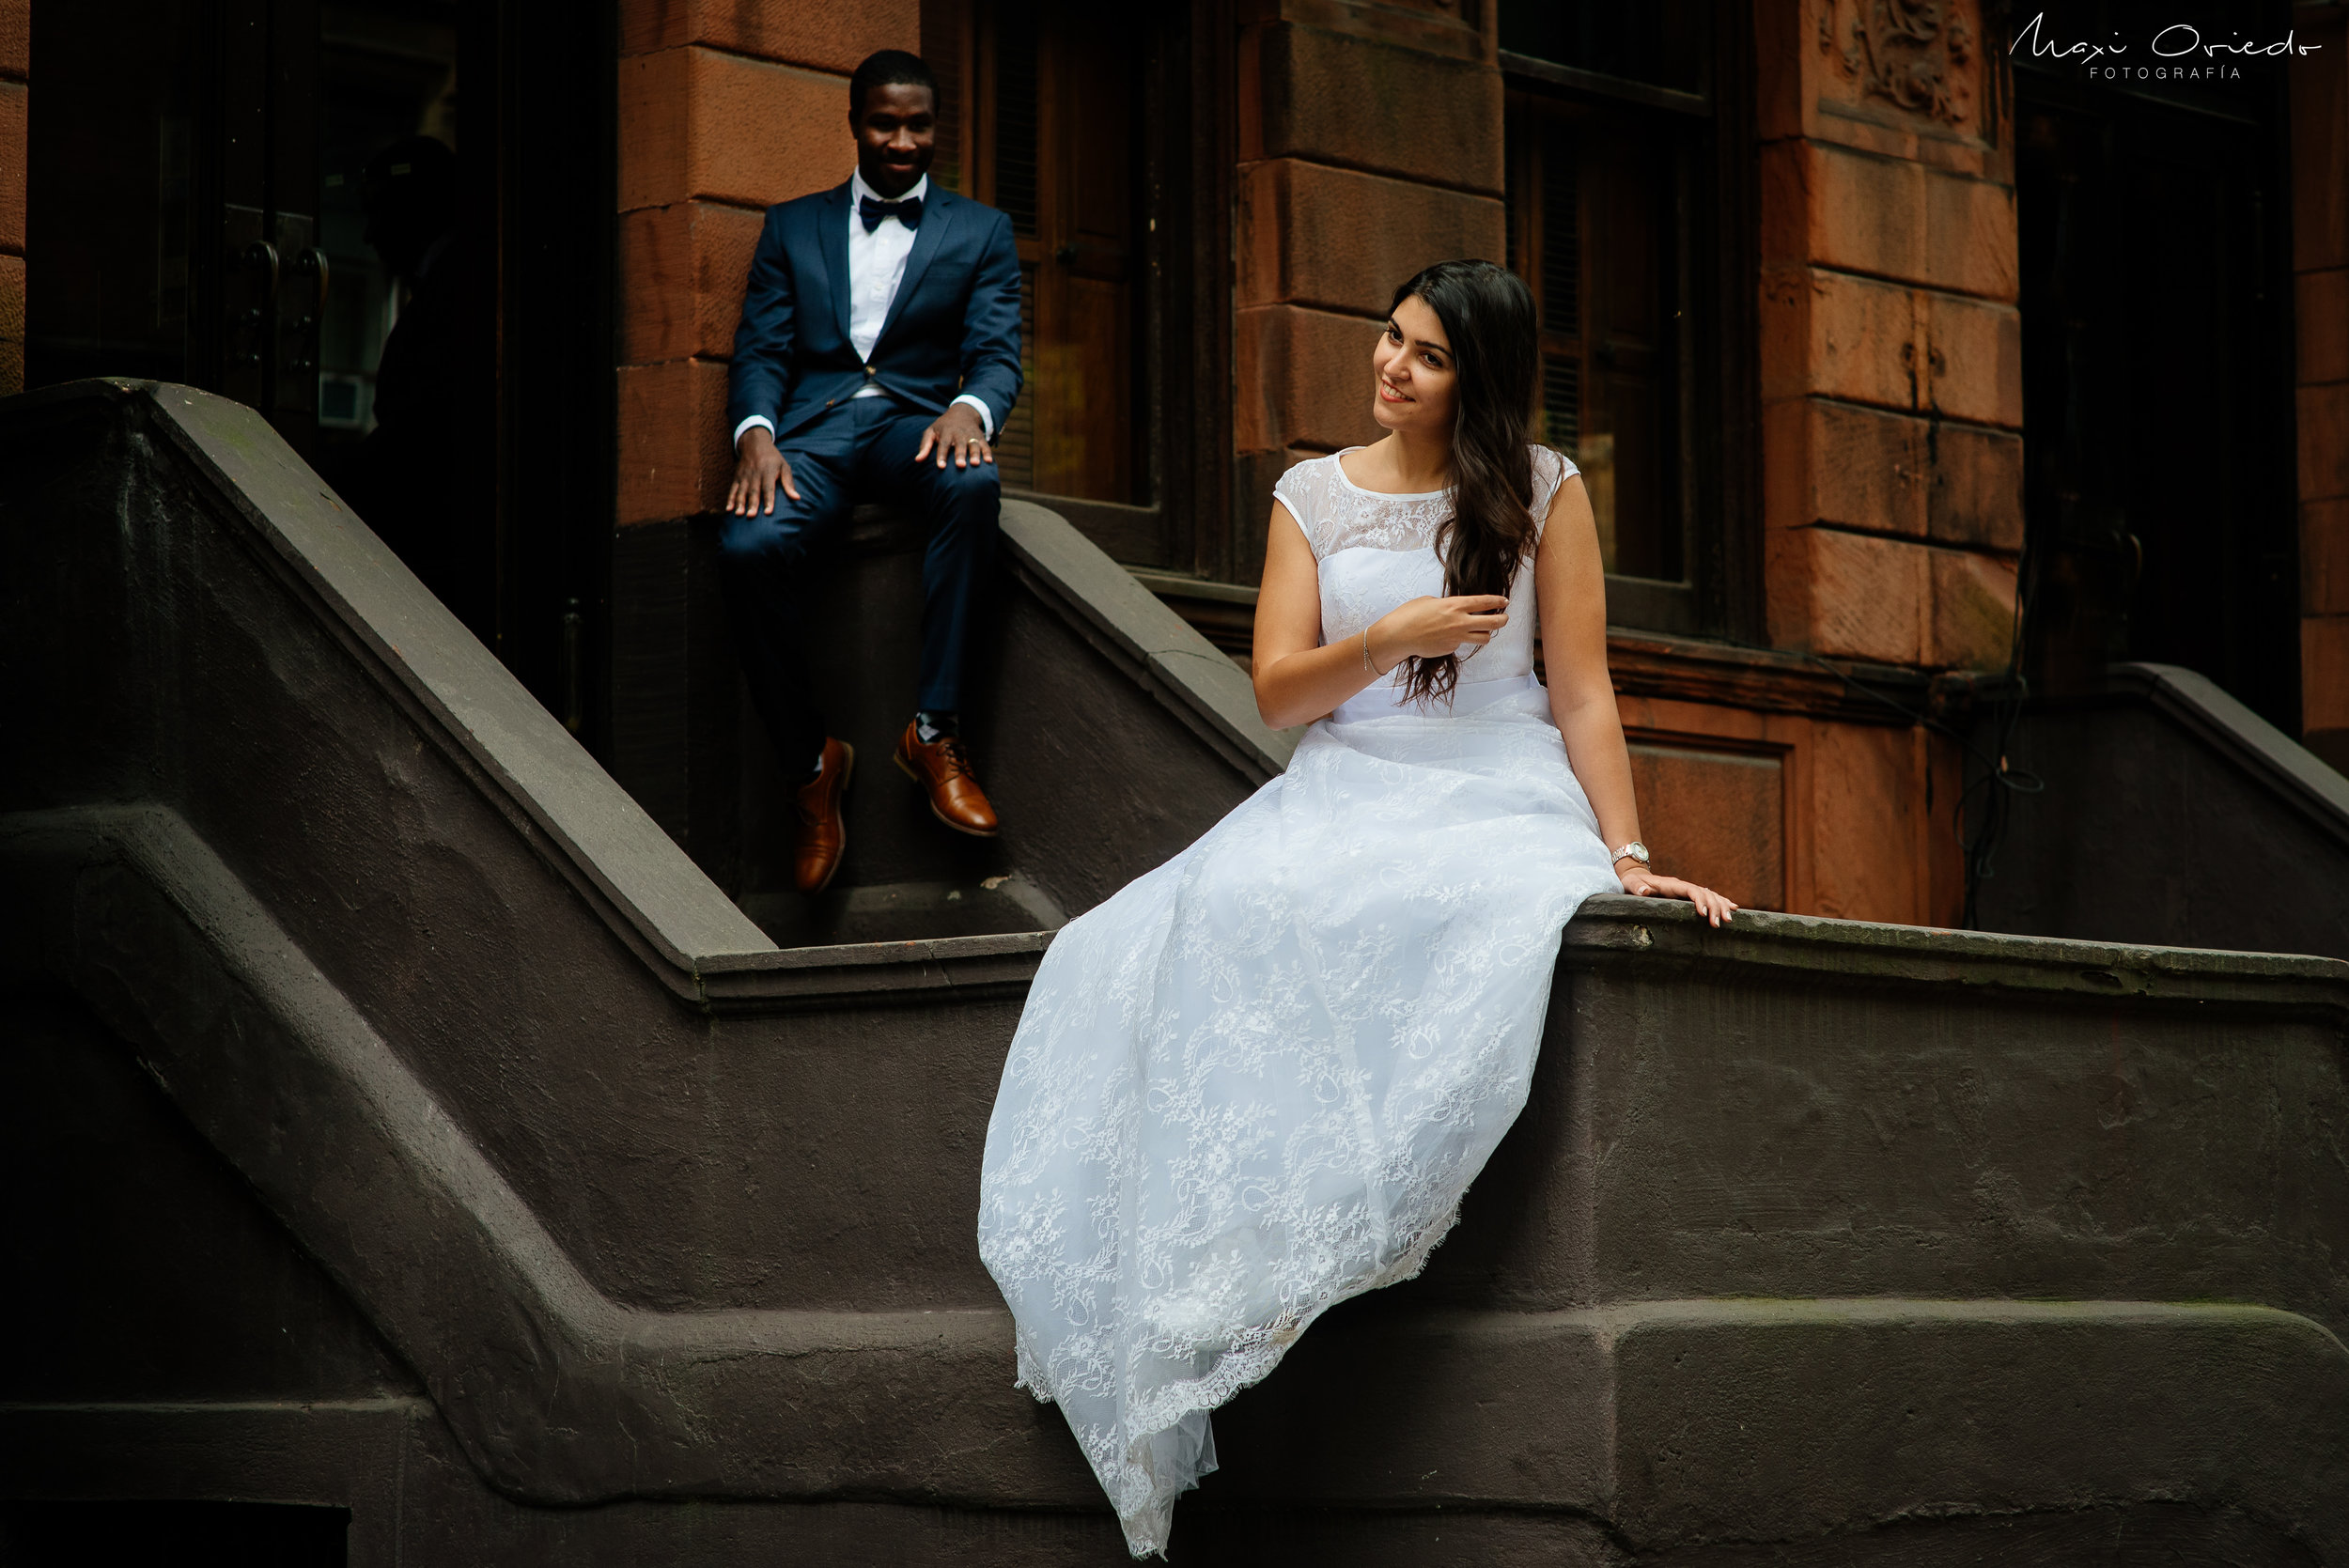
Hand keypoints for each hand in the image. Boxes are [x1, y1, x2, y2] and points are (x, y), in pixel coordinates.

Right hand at [726, 426, 798, 515]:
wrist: (755, 443)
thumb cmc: (773, 458)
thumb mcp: (784, 466)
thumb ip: (789, 483)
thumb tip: (797, 498)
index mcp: (768, 472)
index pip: (768, 488)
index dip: (768, 500)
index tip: (768, 512)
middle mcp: (755, 474)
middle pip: (754, 491)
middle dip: (752, 504)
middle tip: (751, 516)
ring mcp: (745, 476)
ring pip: (741, 491)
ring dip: (739, 503)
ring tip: (739, 514)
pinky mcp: (737, 477)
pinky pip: (733, 489)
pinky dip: (730, 499)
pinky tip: (728, 509)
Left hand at [916, 404, 993, 468]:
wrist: (962, 413)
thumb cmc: (943, 427)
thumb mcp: (931, 432)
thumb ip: (925, 446)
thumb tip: (917, 460)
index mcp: (946, 432)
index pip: (943, 444)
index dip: (942, 456)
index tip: (941, 467)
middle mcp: (959, 434)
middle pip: (960, 445)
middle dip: (960, 455)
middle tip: (960, 466)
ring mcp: (971, 435)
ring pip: (974, 445)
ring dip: (975, 454)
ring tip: (975, 464)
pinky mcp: (980, 438)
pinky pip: (985, 445)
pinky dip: (988, 453)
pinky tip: (989, 462)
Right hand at [1365, 594, 1510, 669]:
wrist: (1399, 635)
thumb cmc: (1411, 614)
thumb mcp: (1431, 601)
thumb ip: (1448, 604)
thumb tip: (1456, 609)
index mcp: (1455, 605)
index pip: (1484, 602)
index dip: (1498, 601)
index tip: (1504, 601)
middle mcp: (1460, 621)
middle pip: (1493, 622)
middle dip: (1503, 620)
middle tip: (1504, 618)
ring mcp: (1457, 637)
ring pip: (1484, 638)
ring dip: (1485, 633)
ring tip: (1481, 630)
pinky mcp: (1451, 648)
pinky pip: (1462, 643)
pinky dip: (1459, 640)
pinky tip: (1446, 637)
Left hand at [1619, 867, 1738, 926]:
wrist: (1636, 877)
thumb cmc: (1633, 882)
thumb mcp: (1631, 884)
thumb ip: (1637, 887)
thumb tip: (1644, 891)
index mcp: (1672, 885)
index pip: (1690, 890)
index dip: (1699, 900)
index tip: (1703, 914)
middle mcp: (1683, 886)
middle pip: (1705, 893)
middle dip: (1714, 907)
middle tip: (1717, 924)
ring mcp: (1688, 890)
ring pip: (1711, 895)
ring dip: (1721, 906)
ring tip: (1729, 920)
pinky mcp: (1690, 895)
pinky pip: (1710, 897)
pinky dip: (1722, 902)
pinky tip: (1734, 908)